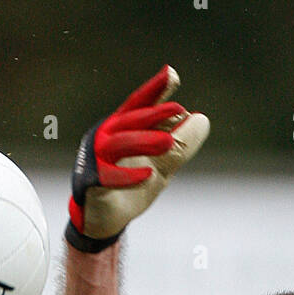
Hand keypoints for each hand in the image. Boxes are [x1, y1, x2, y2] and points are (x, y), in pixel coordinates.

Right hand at [65, 65, 209, 251]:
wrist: (103, 220)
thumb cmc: (130, 186)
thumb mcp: (162, 164)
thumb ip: (180, 144)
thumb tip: (202, 120)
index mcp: (121, 128)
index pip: (139, 105)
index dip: (154, 90)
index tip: (172, 75)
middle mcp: (106, 138)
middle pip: (130, 120)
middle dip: (154, 114)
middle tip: (179, 109)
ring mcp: (96, 159)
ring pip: (119, 143)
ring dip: (144, 140)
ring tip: (168, 142)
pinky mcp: (91, 183)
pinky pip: (108, 176)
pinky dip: (128, 176)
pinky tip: (149, 175)